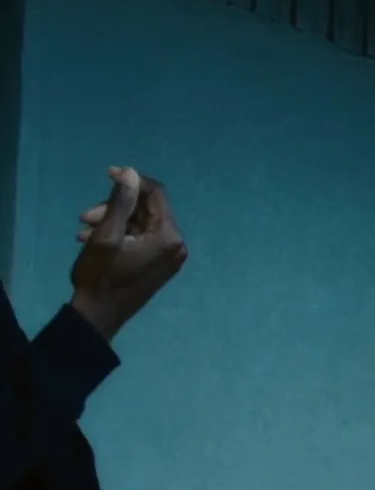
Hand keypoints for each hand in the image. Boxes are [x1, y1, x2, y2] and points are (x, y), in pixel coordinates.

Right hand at [69, 167, 186, 339]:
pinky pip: (142, 239)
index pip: (156, 194)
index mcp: (169, 236)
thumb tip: (131, 172)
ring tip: (83, 230)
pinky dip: (120, 234)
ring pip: (141, 224)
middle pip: (147, 209)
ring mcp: (170, 257)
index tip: (107, 174)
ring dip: (112, 221)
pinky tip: (91, 239)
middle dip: (115, 207)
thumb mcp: (106, 235)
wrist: (98, 318)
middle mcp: (177, 245)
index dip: (132, 181)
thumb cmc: (101, 277)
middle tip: (84, 216)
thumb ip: (120, 202)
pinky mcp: (160, 264)